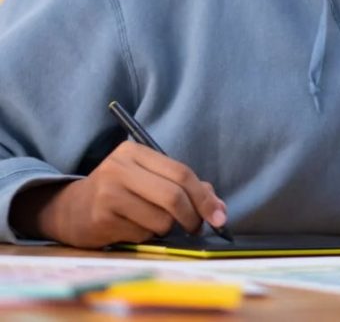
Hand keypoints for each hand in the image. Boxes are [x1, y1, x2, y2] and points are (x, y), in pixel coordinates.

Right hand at [9, 141, 227, 247]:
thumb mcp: (149, 179)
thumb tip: (219, 209)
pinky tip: (131, 228)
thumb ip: (184, 187)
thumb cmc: (120, 192)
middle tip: (196, 228)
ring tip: (152, 224)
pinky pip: (142, 234)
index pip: (181, 172)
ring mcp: (108, 193)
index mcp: (135, 151)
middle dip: (192, 217)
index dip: (204, 196)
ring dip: (166, 229)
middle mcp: (120, 168)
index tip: (219, 215)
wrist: (70, 209)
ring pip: (160, 219)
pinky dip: (146, 237)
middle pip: (173, 195)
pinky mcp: (101, 218)